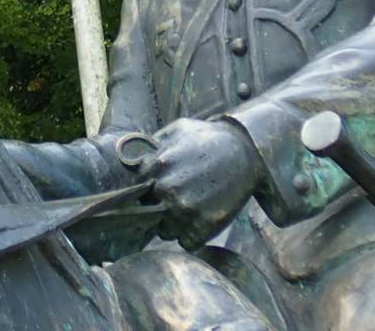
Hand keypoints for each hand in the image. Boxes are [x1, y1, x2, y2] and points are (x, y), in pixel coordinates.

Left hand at [130, 118, 262, 247]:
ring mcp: (183, 210)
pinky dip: (191, 236)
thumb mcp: (176, 131)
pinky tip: (201, 219)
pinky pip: (185, 242)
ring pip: (164, 231)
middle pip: (147, 213)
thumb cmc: (209, 137)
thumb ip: (151, 147)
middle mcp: (165, 190)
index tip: (159, 189)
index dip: (148, 191)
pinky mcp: (202, 227)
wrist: (246, 150)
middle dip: (158, 208)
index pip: (135, 191)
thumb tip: (128, 158)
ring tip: (191, 209)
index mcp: (154, 166)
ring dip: (173, 224)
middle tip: (176, 200)